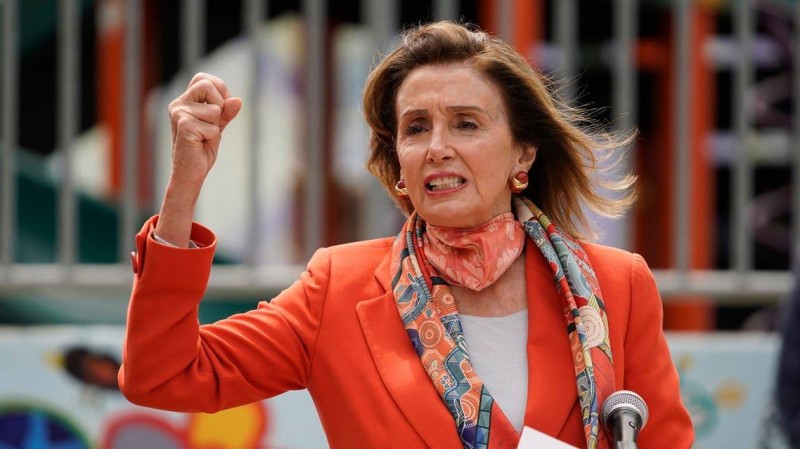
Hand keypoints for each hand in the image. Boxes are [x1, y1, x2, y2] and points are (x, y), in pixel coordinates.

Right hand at [167, 72, 241, 187]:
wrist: (190, 173)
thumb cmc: (202, 149)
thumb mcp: (218, 126)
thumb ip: (226, 111)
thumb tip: (237, 100)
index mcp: (184, 100)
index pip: (204, 79)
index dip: (220, 90)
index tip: (222, 109)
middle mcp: (178, 104)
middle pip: (207, 85)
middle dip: (219, 105)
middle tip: (214, 124)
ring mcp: (179, 114)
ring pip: (214, 109)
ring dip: (216, 125)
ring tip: (204, 137)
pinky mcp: (184, 126)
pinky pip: (213, 126)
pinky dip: (213, 137)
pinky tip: (201, 144)